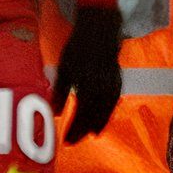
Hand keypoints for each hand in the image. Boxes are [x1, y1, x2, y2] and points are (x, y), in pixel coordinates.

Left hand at [54, 3, 123, 139]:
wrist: (100, 29)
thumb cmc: (78, 47)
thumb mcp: (64, 67)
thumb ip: (60, 91)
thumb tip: (55, 113)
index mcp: (87, 85)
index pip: (80, 114)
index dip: (73, 128)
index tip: (65, 141)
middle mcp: (101, 88)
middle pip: (92, 116)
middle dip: (82, 130)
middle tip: (73, 142)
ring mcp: (111, 84)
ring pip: (105, 111)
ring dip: (97, 124)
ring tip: (91, 135)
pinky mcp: (117, 80)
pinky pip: (113, 102)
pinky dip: (108, 113)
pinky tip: (103, 118)